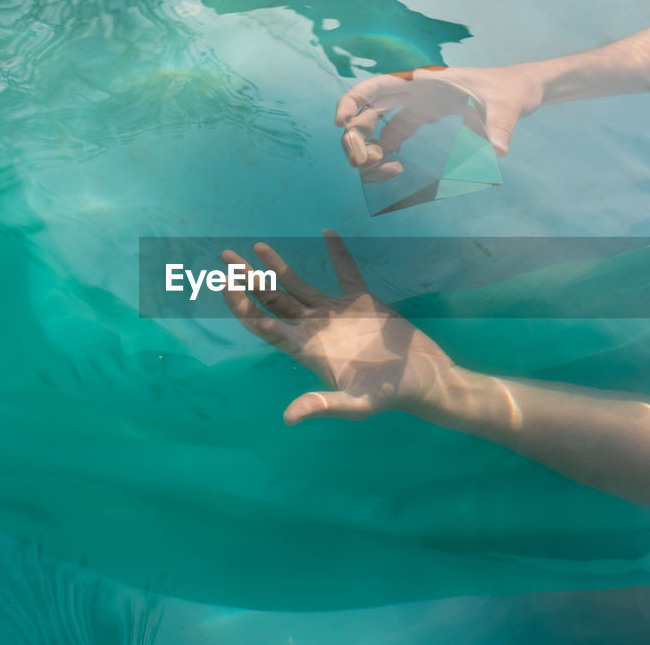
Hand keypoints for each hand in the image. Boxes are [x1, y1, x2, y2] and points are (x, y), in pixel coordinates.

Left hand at [221, 230, 455, 424]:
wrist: (425, 379)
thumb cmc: (390, 394)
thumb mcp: (356, 404)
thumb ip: (323, 405)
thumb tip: (289, 418)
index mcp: (306, 349)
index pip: (264, 324)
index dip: (242, 306)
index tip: (225, 284)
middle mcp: (314, 329)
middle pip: (272, 300)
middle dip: (249, 280)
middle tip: (226, 258)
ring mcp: (336, 314)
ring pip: (298, 285)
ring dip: (277, 266)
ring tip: (256, 246)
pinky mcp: (361, 301)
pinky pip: (345, 271)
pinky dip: (336, 253)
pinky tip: (326, 232)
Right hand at [335, 64, 541, 171]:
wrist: (520, 91)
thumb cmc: (512, 91)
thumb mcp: (507, 107)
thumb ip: (499, 127)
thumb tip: (498, 151)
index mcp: (425, 81)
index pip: (377, 87)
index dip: (352, 101)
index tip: (341, 123)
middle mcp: (415, 91)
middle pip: (368, 110)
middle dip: (355, 136)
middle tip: (360, 163)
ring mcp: (417, 105)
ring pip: (377, 125)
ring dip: (368, 148)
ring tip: (385, 170)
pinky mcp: (424, 117)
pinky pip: (393, 134)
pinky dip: (386, 152)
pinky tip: (394, 168)